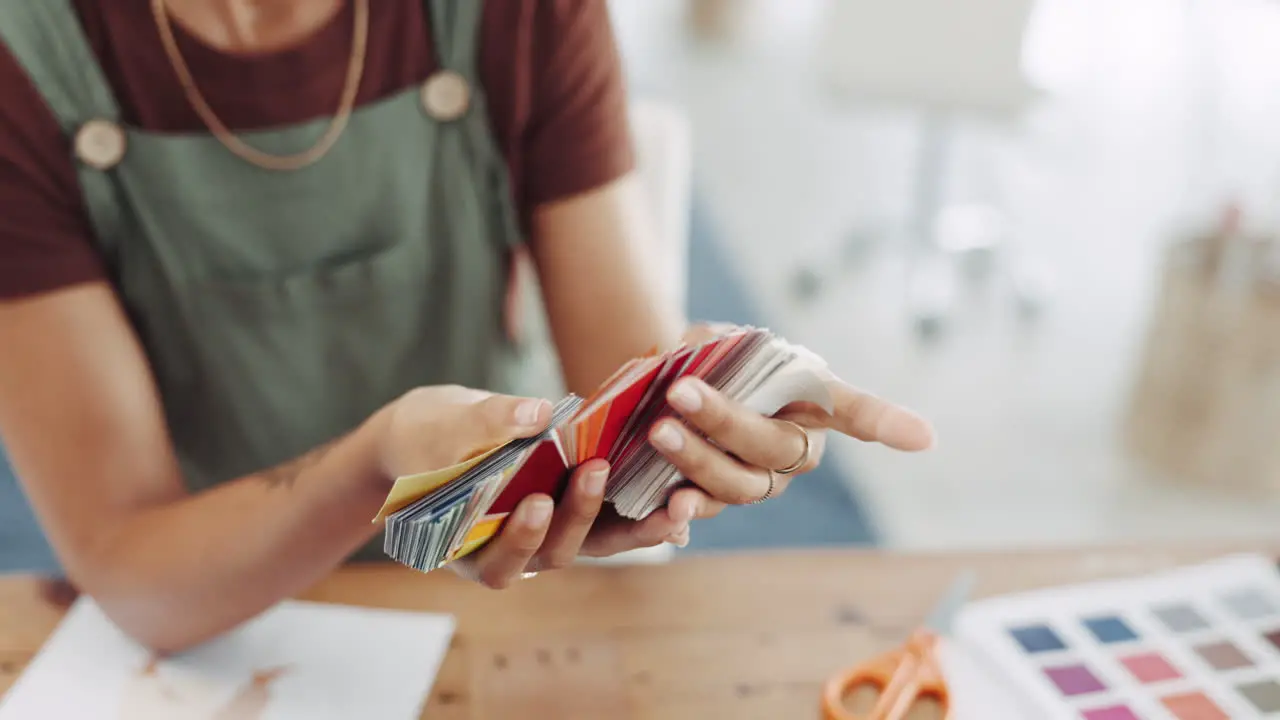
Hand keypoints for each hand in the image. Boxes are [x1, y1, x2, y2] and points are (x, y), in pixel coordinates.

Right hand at [376, 386, 691, 588]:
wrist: (441, 431)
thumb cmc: (430, 433)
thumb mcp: (447, 424)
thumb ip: (488, 423)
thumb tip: (536, 412)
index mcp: (469, 548)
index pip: (499, 560)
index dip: (521, 539)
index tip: (537, 503)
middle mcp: (516, 552)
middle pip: (553, 553)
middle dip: (577, 516)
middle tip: (594, 471)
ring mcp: (552, 533)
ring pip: (594, 542)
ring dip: (630, 525)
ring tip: (657, 496)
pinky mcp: (579, 510)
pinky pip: (614, 519)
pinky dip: (644, 510)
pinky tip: (679, 495)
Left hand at [647, 323, 934, 522]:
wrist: (674, 387)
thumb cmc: (716, 358)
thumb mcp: (718, 340)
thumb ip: (716, 350)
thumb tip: (691, 361)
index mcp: (813, 402)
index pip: (857, 412)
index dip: (887, 423)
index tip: (924, 437)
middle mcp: (797, 449)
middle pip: (772, 447)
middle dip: (724, 420)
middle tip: (681, 393)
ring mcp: (760, 481)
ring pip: (739, 484)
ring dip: (696, 461)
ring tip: (659, 432)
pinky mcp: (718, 500)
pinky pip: (707, 511)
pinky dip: (687, 514)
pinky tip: (670, 512)